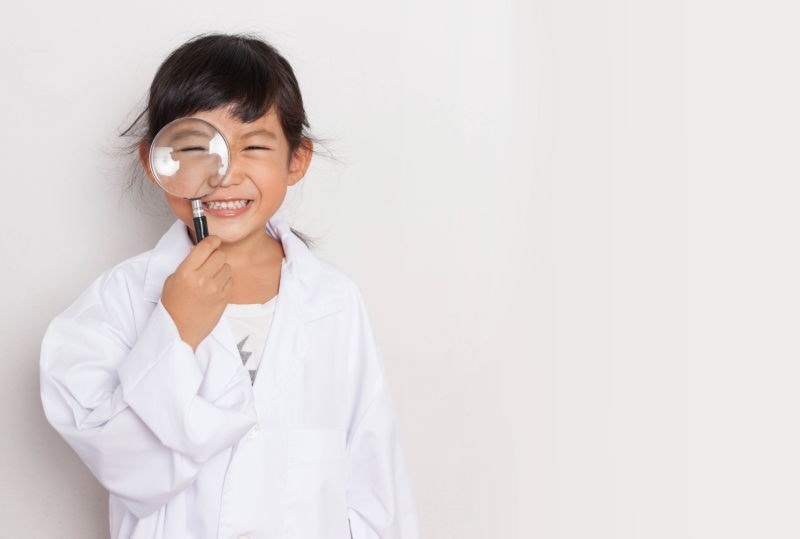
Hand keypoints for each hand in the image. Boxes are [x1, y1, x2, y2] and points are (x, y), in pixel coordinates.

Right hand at [161, 235, 231, 349]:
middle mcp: (202, 279)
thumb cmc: (174, 306)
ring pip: (227, 267)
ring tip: (211, 278)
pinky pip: (230, 281)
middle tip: (210, 262)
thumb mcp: (173, 279)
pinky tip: (215, 288)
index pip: (205, 246)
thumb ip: (188, 264)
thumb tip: (200, 250)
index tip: (213, 240)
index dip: (212, 240)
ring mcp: (215, 289)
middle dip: (216, 256)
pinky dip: (225, 281)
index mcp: (186, 272)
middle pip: (220, 255)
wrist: (179, 330)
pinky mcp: (224, 298)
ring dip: (221, 269)